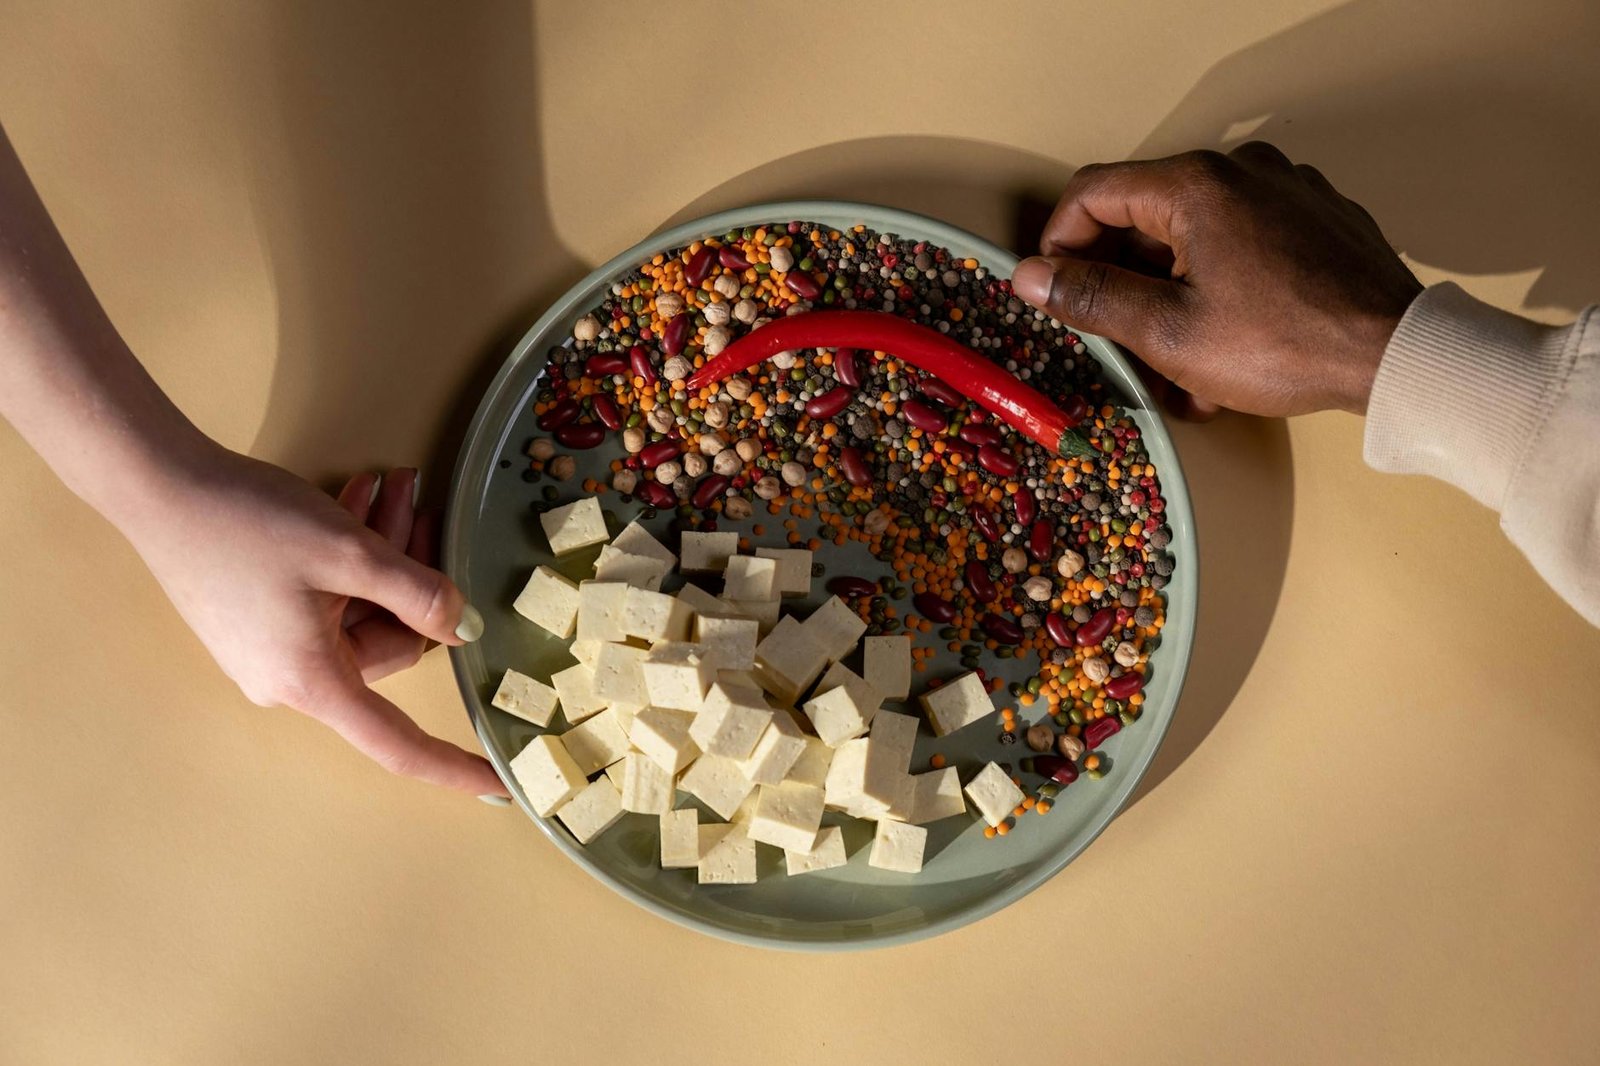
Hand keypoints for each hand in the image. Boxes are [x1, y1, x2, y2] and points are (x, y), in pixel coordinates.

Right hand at [122, 445, 503, 795]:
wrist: (159, 486)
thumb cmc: (250, 523)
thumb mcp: (350, 552)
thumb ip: (421, 594)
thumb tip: (465, 629)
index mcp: (313, 682)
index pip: (399, 744)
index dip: (454, 767)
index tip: (501, 789)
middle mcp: (288, 681)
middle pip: (389, 643)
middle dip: (414, 579)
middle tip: (423, 506)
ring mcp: (270, 653)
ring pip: (362, 613)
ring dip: (384, 555)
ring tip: (393, 488)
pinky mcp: (259, 622)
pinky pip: (329, 603)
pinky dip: (349, 561)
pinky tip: (360, 503)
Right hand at [1010, 142, 1422, 416]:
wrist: (1395, 356)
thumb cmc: (1284, 345)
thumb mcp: (1169, 332)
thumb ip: (1093, 298)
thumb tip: (1033, 276)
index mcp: (1196, 186)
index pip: (1093, 193)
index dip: (1060, 245)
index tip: (1055, 295)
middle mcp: (1241, 171)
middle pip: (1145, 219)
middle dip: (1122, 287)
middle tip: (1116, 346)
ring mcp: (1286, 192)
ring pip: (1194, 241)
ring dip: (1170, 301)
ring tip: (1175, 372)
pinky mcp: (1317, 221)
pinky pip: (1243, 248)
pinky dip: (1219, 292)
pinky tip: (1224, 352)